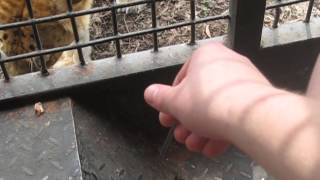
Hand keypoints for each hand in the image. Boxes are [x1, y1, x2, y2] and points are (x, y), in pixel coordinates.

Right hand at [144, 42, 271, 156]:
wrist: (249, 116)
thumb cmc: (208, 102)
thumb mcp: (175, 102)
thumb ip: (160, 97)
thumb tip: (149, 93)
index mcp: (205, 56)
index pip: (182, 80)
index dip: (172, 103)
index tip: (168, 118)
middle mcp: (226, 63)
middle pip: (199, 97)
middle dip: (187, 121)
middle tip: (180, 135)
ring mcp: (243, 81)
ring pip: (216, 108)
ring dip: (201, 130)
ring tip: (194, 145)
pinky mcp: (255, 99)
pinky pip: (233, 113)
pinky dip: (220, 130)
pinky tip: (211, 147)